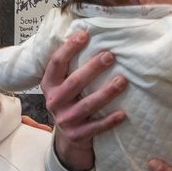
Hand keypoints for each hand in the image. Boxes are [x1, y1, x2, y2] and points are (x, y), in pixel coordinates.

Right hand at [41, 28, 127, 170]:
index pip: (56, 63)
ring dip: (106, 93)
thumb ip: (69, 67)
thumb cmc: (70, 102)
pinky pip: (95, 127)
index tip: (85, 34)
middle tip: (110, 56)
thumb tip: (87, 32)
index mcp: (48, 85)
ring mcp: (65, 120)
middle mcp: (54, 102)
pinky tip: (123, 113)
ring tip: (122, 81)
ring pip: (87, 105)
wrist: (67, 138)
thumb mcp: (62, 84)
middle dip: (92, 69)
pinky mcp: (77, 135)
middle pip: (74, 83)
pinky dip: (109, 121)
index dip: (69, 48)